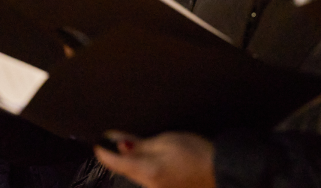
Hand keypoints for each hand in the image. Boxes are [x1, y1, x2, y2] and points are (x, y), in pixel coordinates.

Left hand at [93, 132, 214, 187]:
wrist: (223, 171)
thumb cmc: (197, 153)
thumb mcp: (165, 141)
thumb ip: (138, 144)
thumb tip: (116, 143)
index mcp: (147, 172)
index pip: (114, 163)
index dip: (103, 151)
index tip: (98, 141)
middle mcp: (149, 187)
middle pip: (126, 169)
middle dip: (122, 154)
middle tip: (124, 137)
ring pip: (138, 174)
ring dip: (137, 161)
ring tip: (155, 147)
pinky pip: (149, 178)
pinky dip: (149, 167)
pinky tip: (164, 159)